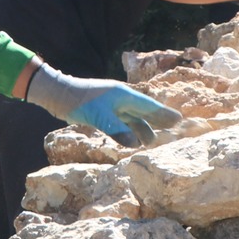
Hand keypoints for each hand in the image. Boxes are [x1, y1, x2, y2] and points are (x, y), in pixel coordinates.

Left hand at [25, 65, 182, 146]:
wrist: (58, 94)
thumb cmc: (79, 102)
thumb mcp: (99, 117)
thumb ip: (117, 130)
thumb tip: (136, 144)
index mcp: (124, 96)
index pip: (150, 106)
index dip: (164, 114)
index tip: (179, 120)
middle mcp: (121, 99)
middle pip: (145, 111)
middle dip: (159, 120)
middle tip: (175, 129)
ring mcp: (112, 105)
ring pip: (133, 117)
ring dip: (144, 128)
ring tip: (152, 141)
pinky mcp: (103, 111)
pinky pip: (123, 121)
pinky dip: (130, 129)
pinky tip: (132, 138)